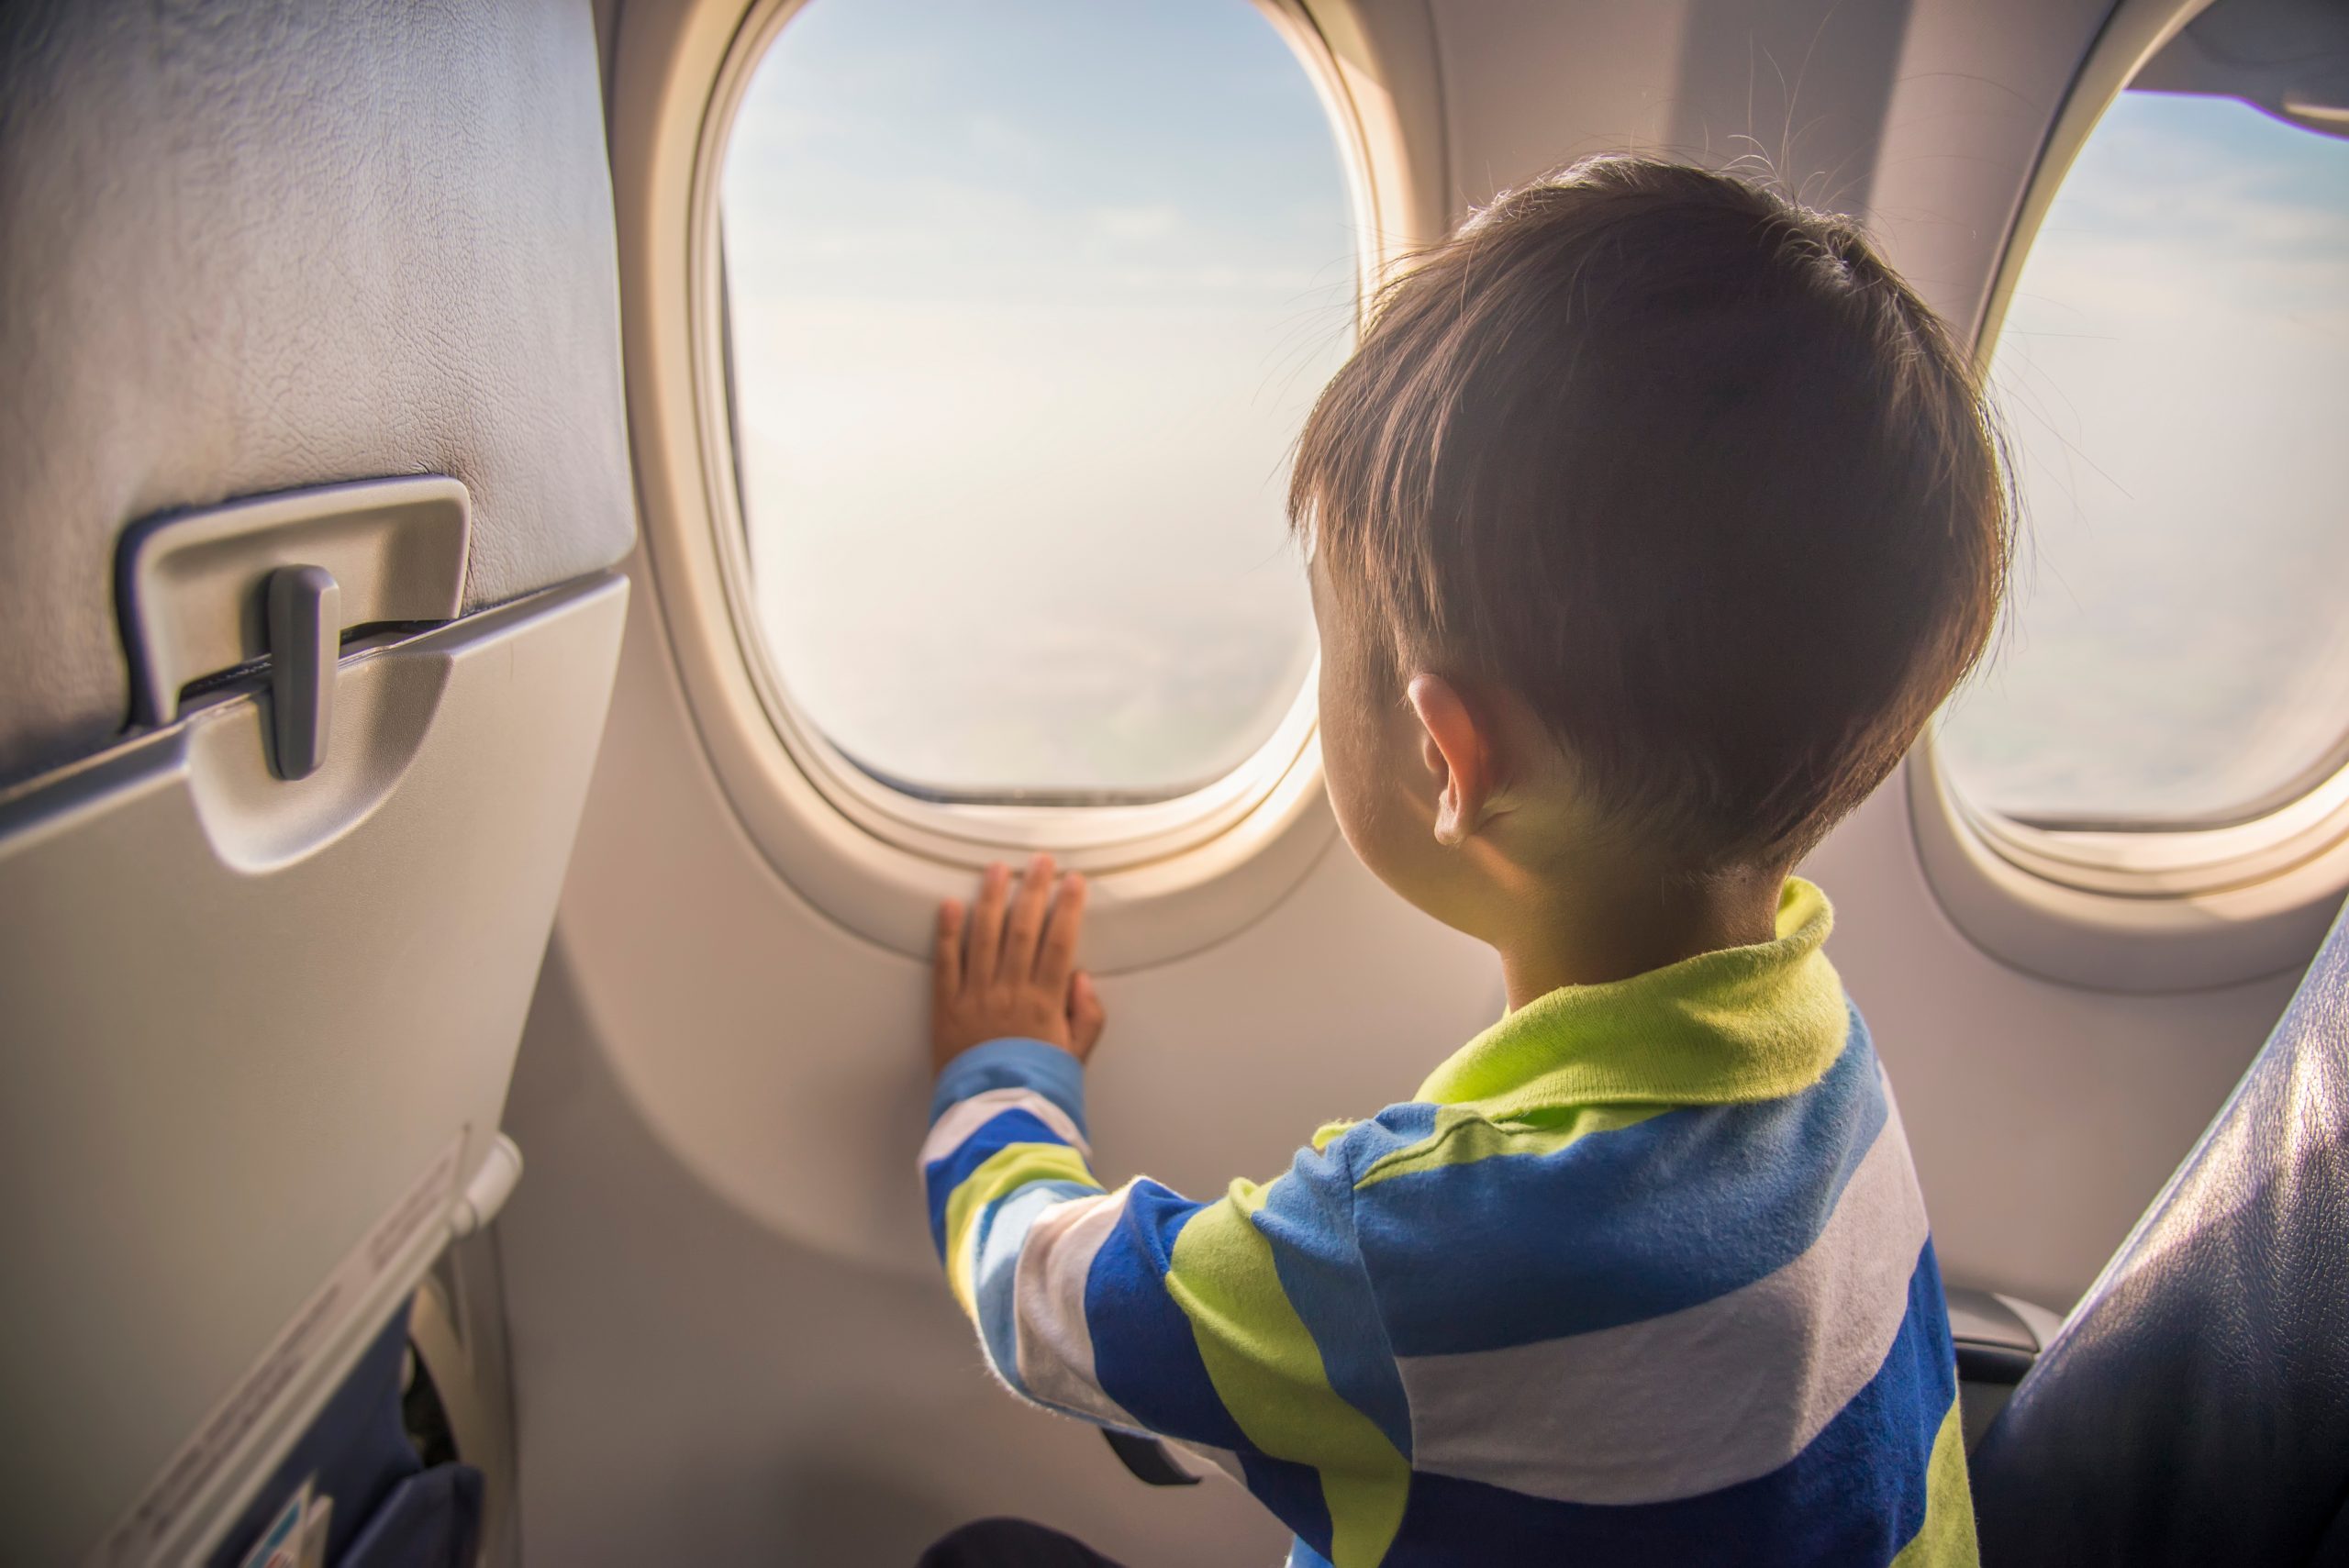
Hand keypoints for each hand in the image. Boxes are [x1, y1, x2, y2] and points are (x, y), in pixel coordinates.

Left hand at [933, 854, 1105, 1072]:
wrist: (995, 1119)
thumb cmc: (1038, 1089)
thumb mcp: (1077, 1056)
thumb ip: (1086, 1016)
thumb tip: (1081, 978)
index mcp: (1045, 1002)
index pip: (1060, 942)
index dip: (1068, 907)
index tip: (1074, 880)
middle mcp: (1011, 992)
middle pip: (1024, 928)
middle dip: (1033, 889)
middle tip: (1040, 861)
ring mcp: (976, 997)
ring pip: (984, 936)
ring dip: (991, 898)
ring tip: (997, 868)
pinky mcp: (946, 1008)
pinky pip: (945, 963)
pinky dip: (947, 932)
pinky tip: (950, 904)